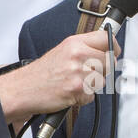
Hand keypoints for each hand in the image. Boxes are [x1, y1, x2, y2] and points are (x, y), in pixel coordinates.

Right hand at [0, 30, 118, 127]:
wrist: (23, 89)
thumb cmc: (42, 73)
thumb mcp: (63, 51)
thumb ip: (85, 48)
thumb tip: (108, 50)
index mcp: (74, 42)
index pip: (107, 39)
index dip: (114, 48)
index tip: (113, 53)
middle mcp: (78, 54)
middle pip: (110, 62)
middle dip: (102, 71)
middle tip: (86, 74)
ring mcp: (78, 72)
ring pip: (103, 81)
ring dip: (91, 86)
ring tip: (73, 83)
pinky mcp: (78, 89)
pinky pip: (92, 96)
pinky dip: (83, 98)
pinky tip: (70, 93)